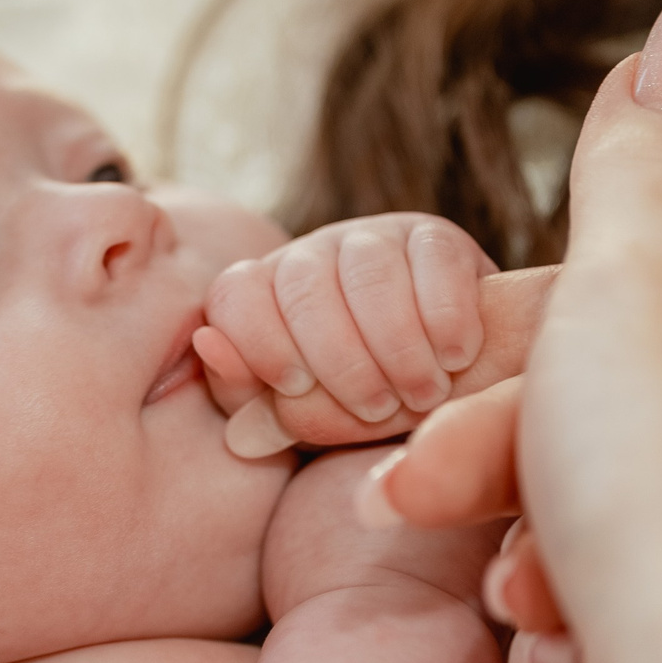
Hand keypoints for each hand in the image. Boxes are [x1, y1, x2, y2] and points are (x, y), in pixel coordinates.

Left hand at [201, 255, 557, 458]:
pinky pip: (432, 258)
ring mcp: (371, 240)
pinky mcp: (434, 238)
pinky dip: (444, 313)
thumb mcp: (299, 424)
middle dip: (342, 357)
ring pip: (368, 270)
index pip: (235, 297)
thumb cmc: (356, 415)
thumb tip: (206, 344)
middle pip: (302, 284)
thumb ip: (251, 399)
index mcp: (259, 299)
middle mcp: (308, 258)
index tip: (296, 387)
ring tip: (422, 394)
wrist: (445, 403)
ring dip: (398, 342)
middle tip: (377, 410)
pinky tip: (455, 356)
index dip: (260, 341)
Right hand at [401, 0, 661, 662]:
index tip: (413, 395)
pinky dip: (567, 636)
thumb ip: (641, 153)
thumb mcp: (639, 279)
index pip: (607, 301)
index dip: (490, 347)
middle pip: (588, 414)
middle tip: (413, 504)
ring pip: (588, 521)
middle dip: (487, 460)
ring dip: (518, 554)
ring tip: (514, 602)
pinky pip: (616, 620)